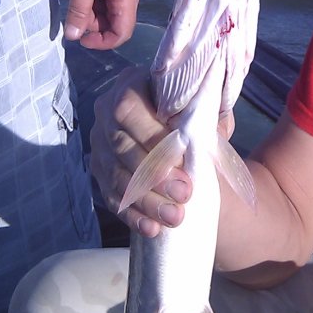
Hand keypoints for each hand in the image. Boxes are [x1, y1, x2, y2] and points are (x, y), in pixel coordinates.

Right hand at [90, 66, 191, 236]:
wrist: (180, 137)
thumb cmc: (194, 116)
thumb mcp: (205, 107)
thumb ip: (208, 110)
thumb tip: (213, 122)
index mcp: (131, 85)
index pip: (128, 109)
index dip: (151, 135)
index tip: (183, 156)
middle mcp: (106, 112)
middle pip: (121, 146)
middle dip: (153, 173)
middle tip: (185, 193)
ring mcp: (99, 144)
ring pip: (116, 176)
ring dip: (146, 200)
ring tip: (175, 217)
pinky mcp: (99, 173)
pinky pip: (111, 197)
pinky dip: (133, 215)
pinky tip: (152, 228)